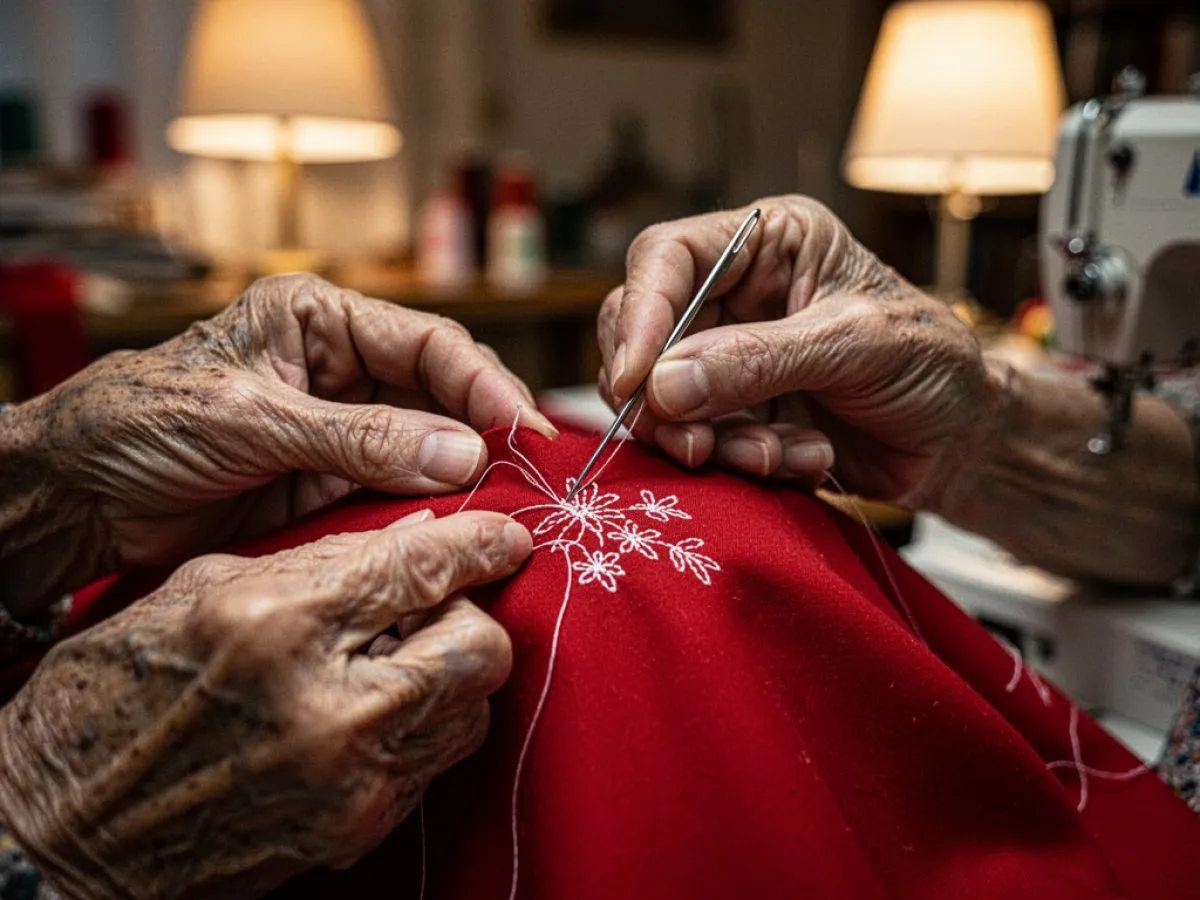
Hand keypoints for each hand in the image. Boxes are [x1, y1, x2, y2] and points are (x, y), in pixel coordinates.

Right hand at [0, 509, 530, 898]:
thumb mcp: (204, 588)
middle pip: (479, 648)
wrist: (62, 826)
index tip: (505, 535)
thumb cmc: (114, 691)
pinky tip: (370, 713)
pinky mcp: (353, 831)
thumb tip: (415, 537)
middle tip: (441, 605)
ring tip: (399, 661)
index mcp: (278, 625)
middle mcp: (327, 708)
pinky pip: (430, 766)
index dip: (480, 543)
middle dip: (474, 616)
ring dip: (451, 676)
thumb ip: (320, 561)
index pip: (422, 568)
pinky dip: (419, 729)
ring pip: (470, 712)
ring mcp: (348, 781)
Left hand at [3, 273, 552, 613]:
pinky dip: (429, 511)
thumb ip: (359, 439)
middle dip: (485, 430)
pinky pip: (397, 493)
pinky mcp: (330, 483)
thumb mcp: (252, 422)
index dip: (482, 382)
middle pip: (440, 394)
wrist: (76, 498)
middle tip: (532, 475)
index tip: (523, 428)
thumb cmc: (139, 424)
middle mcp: (338, 369)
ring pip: (428, 448)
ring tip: (509, 506)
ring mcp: (339, 429)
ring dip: (465, 476)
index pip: (425, 342)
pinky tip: (459, 527)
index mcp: (318, 320)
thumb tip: (463, 454)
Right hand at [598, 195, 1001, 505]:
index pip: (666, 258)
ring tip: (780, 455)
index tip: (635, 380)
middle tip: (692, 442)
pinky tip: (804, 461)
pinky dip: (741, 464)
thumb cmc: (931, 365)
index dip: (639, 314)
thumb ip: (759, 359)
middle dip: (661, 397)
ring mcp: (727, 361)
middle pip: (642, 335)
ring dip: (712, 441)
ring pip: (662, 401)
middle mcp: (734, 297)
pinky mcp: (733, 417)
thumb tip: (661, 384)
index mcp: (766, 244)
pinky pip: (699, 443)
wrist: (962, 442)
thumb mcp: (857, 345)